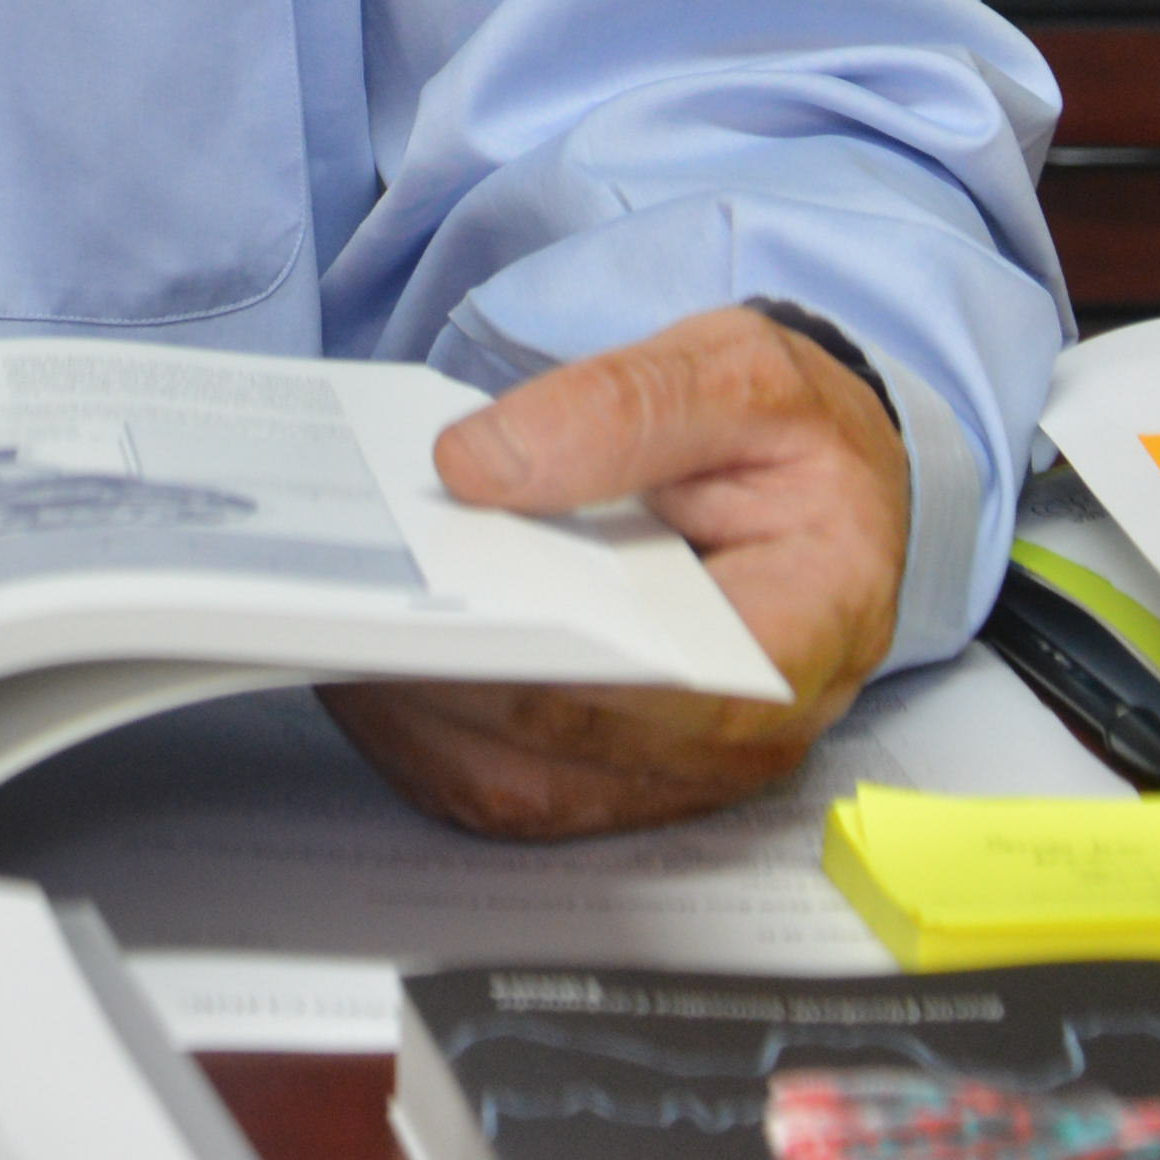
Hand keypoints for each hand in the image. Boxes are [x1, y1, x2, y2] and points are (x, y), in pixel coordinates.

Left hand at [326, 302, 909, 840]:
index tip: (448, 597)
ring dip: (418, 720)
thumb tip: (481, 469)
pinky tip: (369, 664)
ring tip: (341, 631)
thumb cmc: (788, 435)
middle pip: (572, 744)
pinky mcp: (621, 778)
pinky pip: (505, 787)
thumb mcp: (739, 372)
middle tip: (354, 609)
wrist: (817, 478)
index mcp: (810, 626)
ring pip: (523, 787)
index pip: (667, 681)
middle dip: (453, 678)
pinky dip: (424, 736)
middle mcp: (751, 733)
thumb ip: (625, 407)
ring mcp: (683, 771)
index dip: (547, 655)